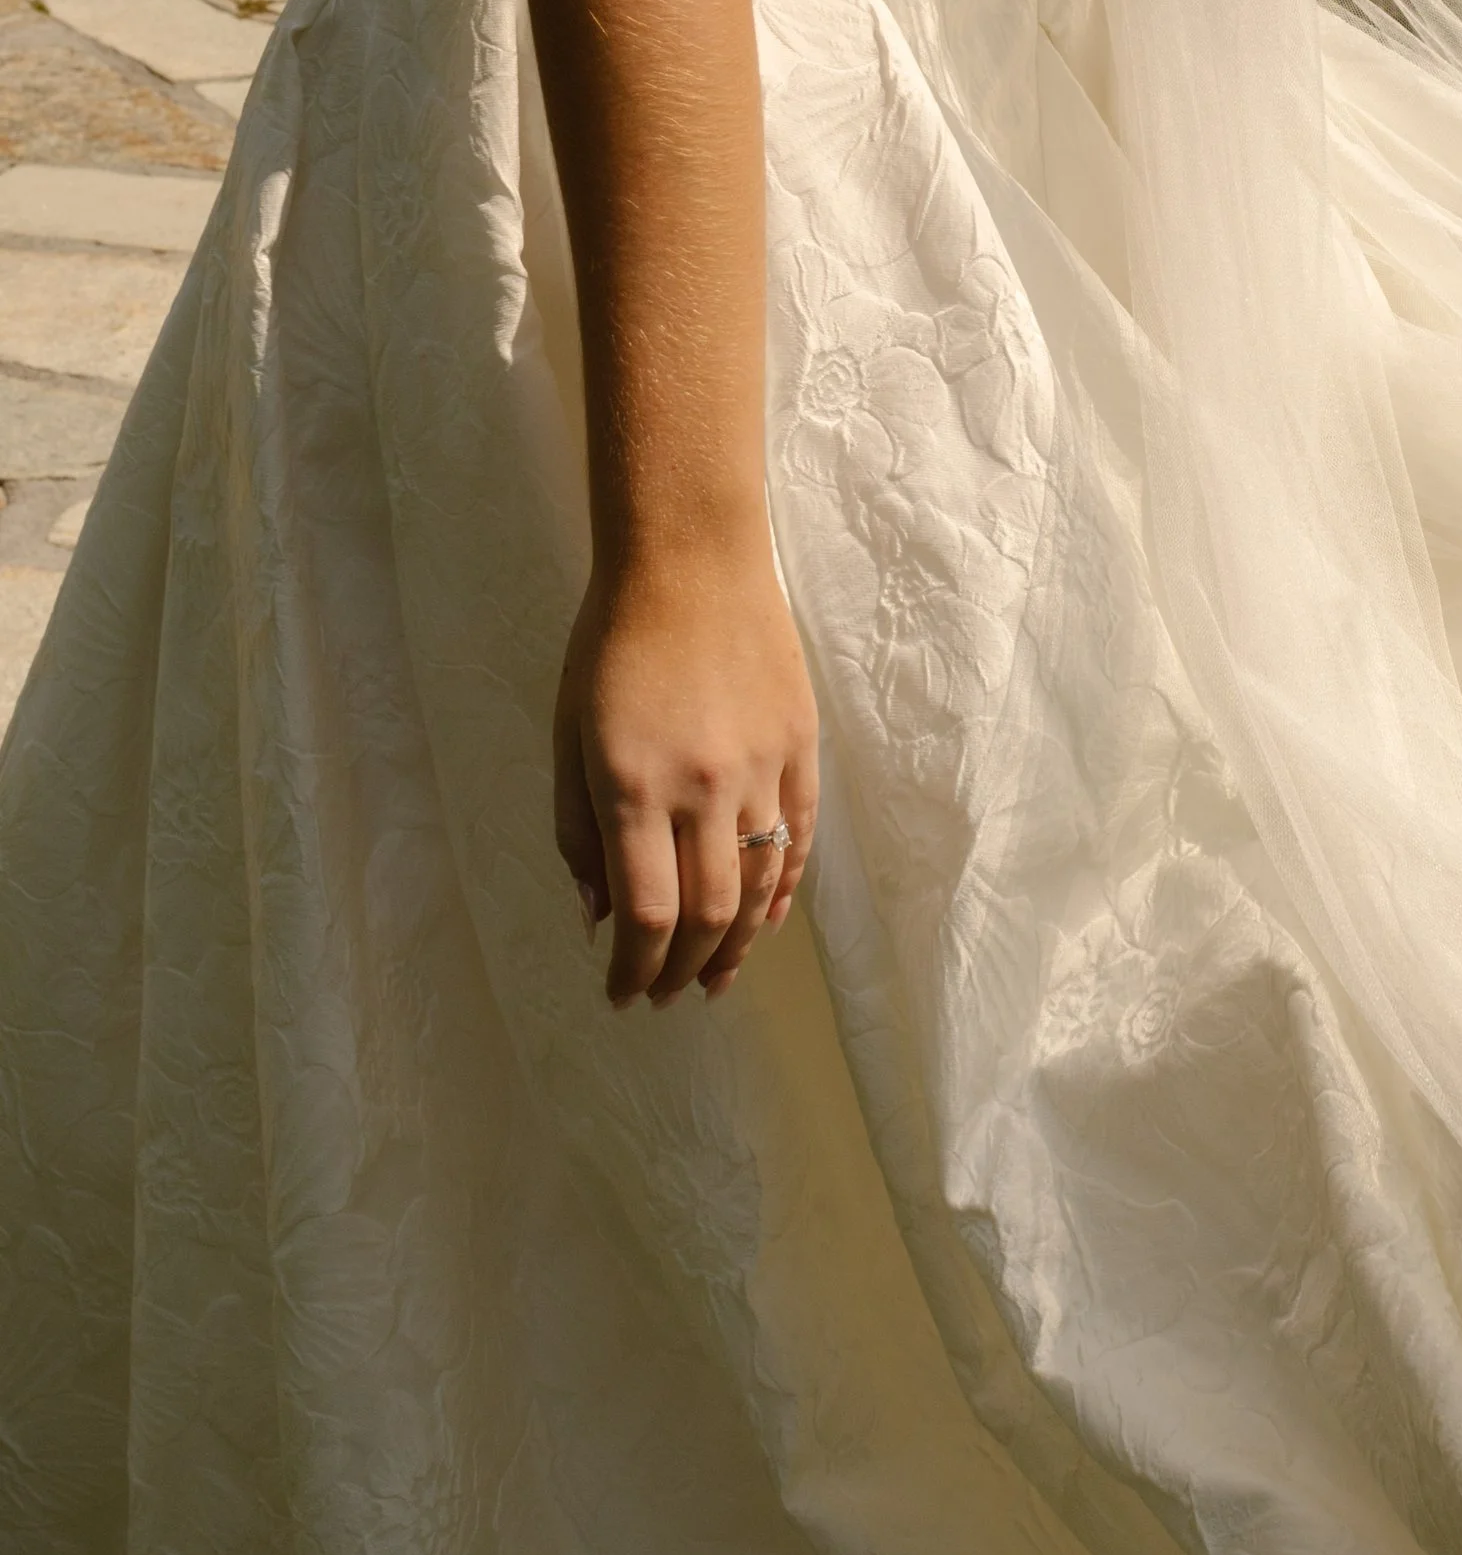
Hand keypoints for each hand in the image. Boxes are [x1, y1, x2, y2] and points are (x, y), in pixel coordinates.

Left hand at [554, 545, 819, 1007]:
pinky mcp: (800, 747)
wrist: (692, 557)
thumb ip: (577, 832)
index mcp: (632, 787)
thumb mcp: (567, 737)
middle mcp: (703, 788)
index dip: (634, 969)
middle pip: (708, 916)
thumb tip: (596, 915)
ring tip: (716, 976)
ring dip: (738, 946)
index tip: (622, 993)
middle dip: (684, 972)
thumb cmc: (610, 643)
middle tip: (666, 996)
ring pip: (761, 887)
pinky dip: (782, 890)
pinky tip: (763, 919)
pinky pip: (799, 838)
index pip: (646, 914)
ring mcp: (761, 768)